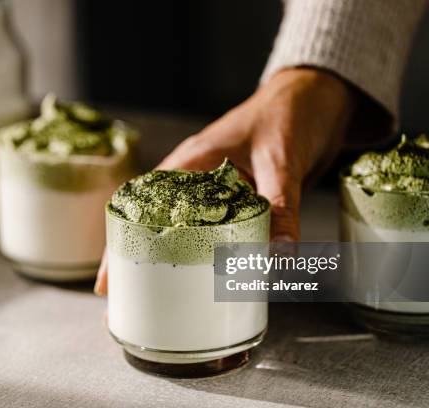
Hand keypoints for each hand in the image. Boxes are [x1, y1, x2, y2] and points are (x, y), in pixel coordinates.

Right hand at [94, 68, 357, 294]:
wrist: (321, 99)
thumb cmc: (291, 112)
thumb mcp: (281, 158)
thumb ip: (280, 204)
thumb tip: (280, 253)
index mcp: (191, 162)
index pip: (143, 205)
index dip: (121, 243)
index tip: (108, 280)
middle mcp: (199, 180)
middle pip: (159, 226)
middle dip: (143, 263)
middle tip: (131, 301)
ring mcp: (221, 193)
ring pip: (191, 234)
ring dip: (180, 263)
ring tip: (165, 300)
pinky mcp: (244, 202)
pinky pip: (225, 235)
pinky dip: (220, 257)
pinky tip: (218, 280)